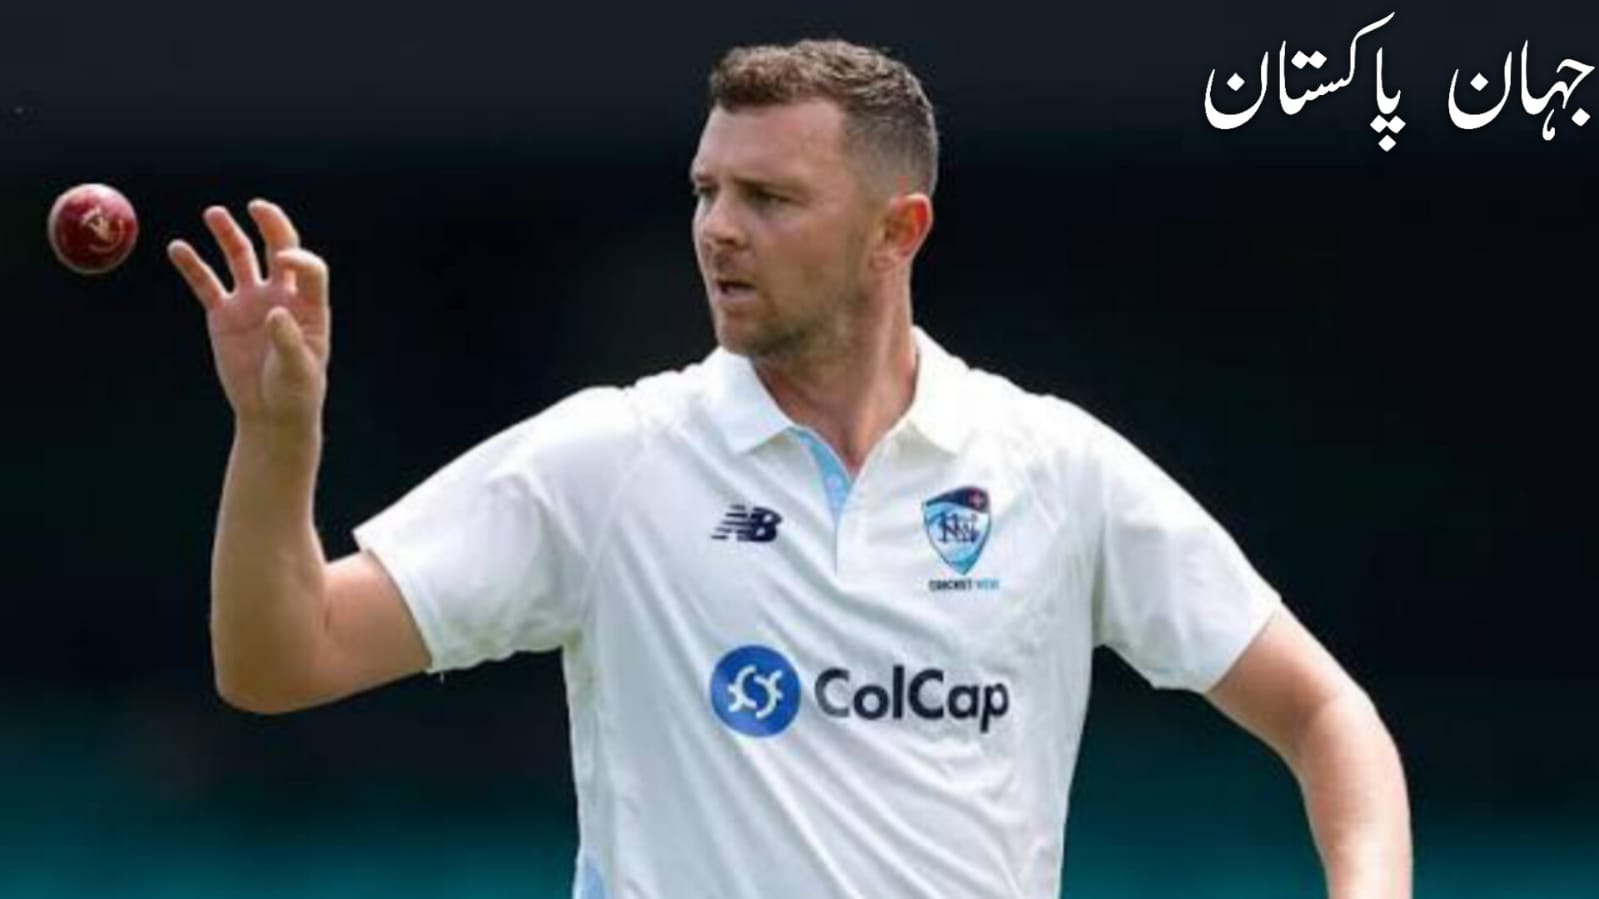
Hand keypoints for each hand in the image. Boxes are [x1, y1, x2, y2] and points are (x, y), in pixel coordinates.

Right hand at [168, 200, 329, 432]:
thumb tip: (277, 313)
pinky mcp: (223, 314)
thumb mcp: (298, 371)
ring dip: (228, 235)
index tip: (285, 259)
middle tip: (256, 206)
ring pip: (239, 259)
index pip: (310, 269)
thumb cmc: (295, 392)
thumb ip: (288, 341)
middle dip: (270, 226)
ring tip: (215, 213)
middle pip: (277, 250)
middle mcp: (281, 295)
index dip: (300, 258)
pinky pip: (206, 284)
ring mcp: (251, 301)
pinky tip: (178, 247)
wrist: (270, 412)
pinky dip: (192, 265)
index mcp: (309, 306)